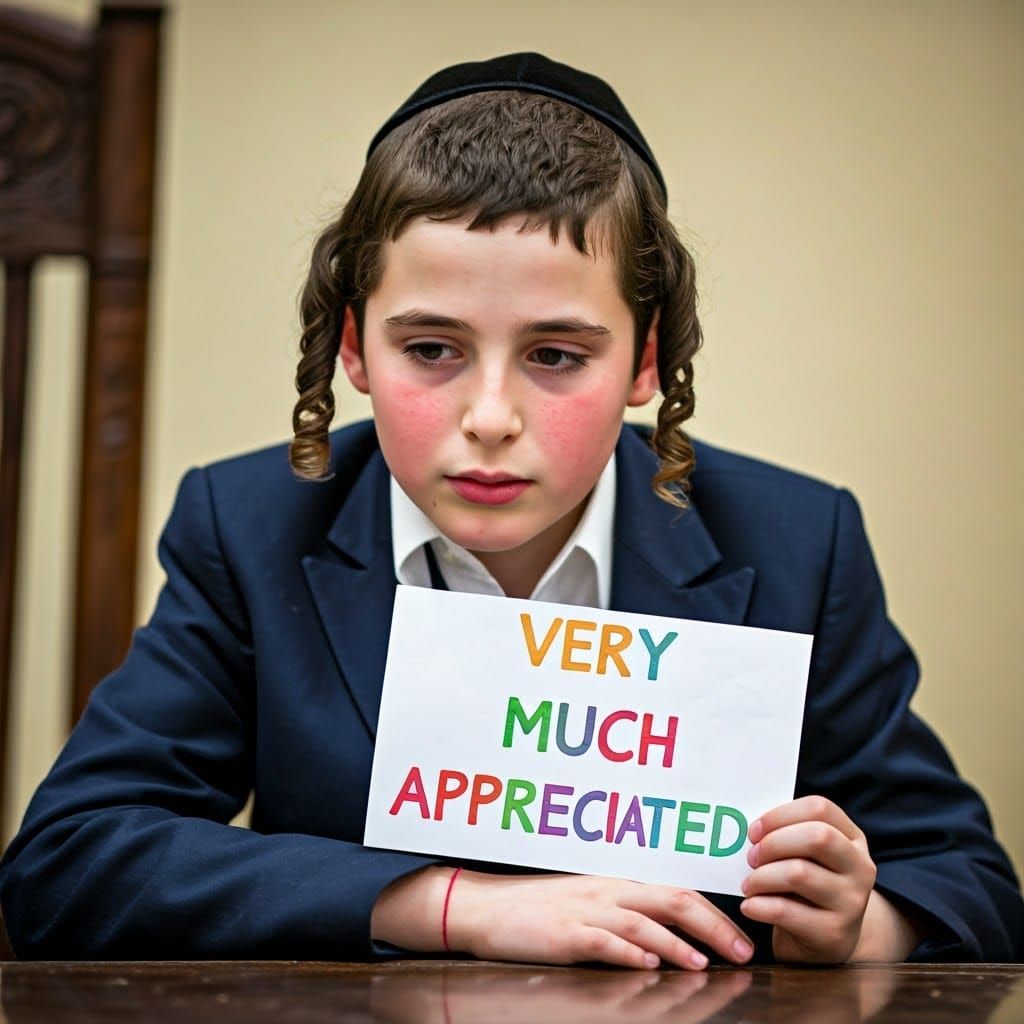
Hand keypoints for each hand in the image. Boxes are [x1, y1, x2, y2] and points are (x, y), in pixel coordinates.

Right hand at [446, 870, 756, 970]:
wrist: (489, 908)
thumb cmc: (539, 909)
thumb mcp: (588, 902)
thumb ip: (626, 912)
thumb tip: (670, 931)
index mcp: (617, 884)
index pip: (676, 891)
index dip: (713, 913)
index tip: (741, 938)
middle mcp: (608, 892)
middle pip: (670, 900)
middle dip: (713, 926)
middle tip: (742, 952)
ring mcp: (586, 911)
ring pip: (642, 922)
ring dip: (676, 944)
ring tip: (702, 963)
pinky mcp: (564, 933)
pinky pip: (601, 940)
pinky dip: (627, 953)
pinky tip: (646, 966)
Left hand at [739, 795, 876, 962]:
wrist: (829, 940)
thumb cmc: (809, 885)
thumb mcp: (808, 856)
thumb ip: (788, 835)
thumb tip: (748, 826)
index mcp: (853, 839)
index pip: (820, 808)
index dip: (781, 815)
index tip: (754, 830)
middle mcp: (860, 868)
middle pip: (817, 837)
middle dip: (773, 843)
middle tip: (751, 857)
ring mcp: (852, 902)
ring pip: (799, 874)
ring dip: (762, 877)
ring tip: (748, 884)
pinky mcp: (834, 933)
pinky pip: (786, 911)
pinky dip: (759, 906)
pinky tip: (749, 906)